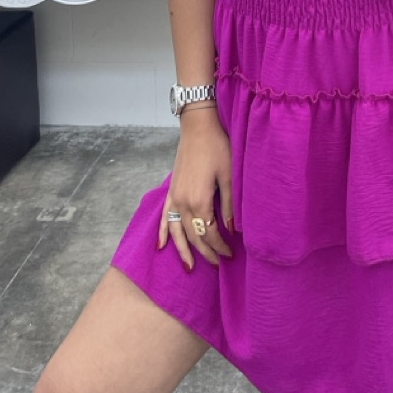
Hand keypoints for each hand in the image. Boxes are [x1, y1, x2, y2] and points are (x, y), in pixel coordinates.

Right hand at [157, 107, 233, 270]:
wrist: (199, 126)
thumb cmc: (218, 146)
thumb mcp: (229, 175)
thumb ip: (229, 205)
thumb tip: (231, 230)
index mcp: (199, 201)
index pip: (209, 233)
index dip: (220, 246)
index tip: (231, 253)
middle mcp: (183, 203)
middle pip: (193, 236)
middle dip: (206, 252)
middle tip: (218, 264)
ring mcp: (174, 197)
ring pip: (177, 232)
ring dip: (183, 251)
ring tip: (190, 267)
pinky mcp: (171, 190)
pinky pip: (165, 217)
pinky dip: (163, 232)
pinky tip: (161, 246)